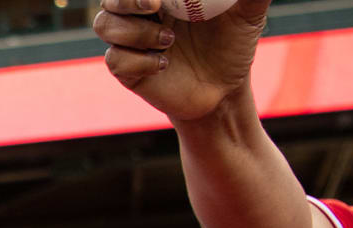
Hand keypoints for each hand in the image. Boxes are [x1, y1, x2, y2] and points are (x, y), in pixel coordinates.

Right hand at [95, 0, 275, 122]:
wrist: (224, 93)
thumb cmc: (233, 48)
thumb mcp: (247, 14)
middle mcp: (140, 15)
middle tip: (154, 5)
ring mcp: (131, 42)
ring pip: (105, 25)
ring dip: (136, 31)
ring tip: (169, 40)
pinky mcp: (127, 70)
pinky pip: (115, 59)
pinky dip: (140, 60)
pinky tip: (164, 65)